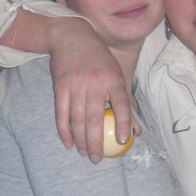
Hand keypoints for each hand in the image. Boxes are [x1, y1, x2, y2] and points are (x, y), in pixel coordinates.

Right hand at [45, 21, 132, 162]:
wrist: (72, 37)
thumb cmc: (99, 60)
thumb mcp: (116, 73)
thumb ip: (125, 101)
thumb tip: (136, 130)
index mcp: (113, 79)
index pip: (121, 105)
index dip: (123, 124)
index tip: (122, 141)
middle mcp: (95, 83)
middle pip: (95, 119)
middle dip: (95, 143)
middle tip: (96, 158)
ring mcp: (76, 85)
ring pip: (77, 120)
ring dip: (80, 140)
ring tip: (84, 153)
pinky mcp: (60, 86)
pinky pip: (61, 114)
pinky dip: (64, 130)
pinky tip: (69, 143)